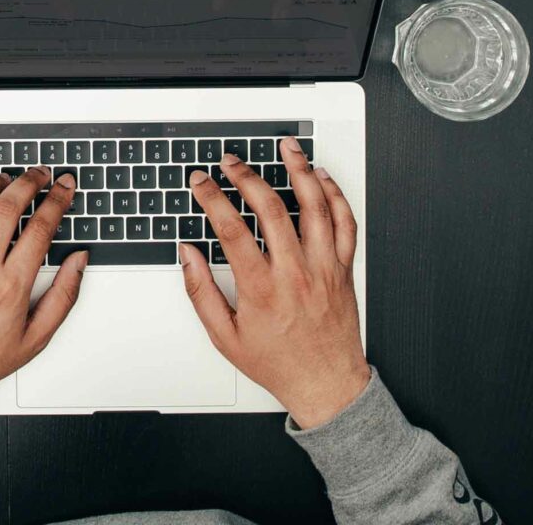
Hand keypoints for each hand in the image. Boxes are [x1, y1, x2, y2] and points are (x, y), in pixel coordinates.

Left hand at [0, 167, 85, 385]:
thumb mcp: (35, 337)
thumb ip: (63, 296)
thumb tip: (78, 261)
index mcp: (9, 287)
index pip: (40, 228)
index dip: (57, 200)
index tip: (63, 187)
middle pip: (6, 207)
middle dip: (28, 182)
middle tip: (38, 175)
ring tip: (2, 178)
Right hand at [179, 138, 368, 426]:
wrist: (326, 383)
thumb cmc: (279, 362)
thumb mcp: (225, 337)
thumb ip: (201, 292)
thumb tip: (187, 256)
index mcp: (262, 288)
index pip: (231, 228)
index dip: (212, 197)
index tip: (201, 181)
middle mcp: (295, 272)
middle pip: (271, 208)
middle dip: (246, 176)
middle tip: (232, 161)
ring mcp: (323, 267)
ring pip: (315, 206)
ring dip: (299, 171)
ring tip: (286, 149)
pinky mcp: (343, 268)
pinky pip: (345, 223)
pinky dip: (335, 196)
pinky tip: (321, 179)